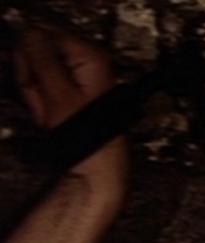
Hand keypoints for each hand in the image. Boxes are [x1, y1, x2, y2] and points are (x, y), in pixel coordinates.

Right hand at [12, 28, 127, 206]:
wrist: (96, 168)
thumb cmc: (89, 138)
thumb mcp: (59, 95)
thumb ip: (42, 59)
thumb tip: (29, 32)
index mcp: (91, 56)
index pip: (42, 35)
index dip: (29, 57)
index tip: (34, 79)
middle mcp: (87, 63)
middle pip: (38, 54)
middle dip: (33, 79)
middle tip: (46, 104)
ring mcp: (77, 78)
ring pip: (36, 74)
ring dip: (36, 95)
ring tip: (51, 115)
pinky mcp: (68, 93)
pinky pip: (42, 90)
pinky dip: (40, 104)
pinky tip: (50, 118)